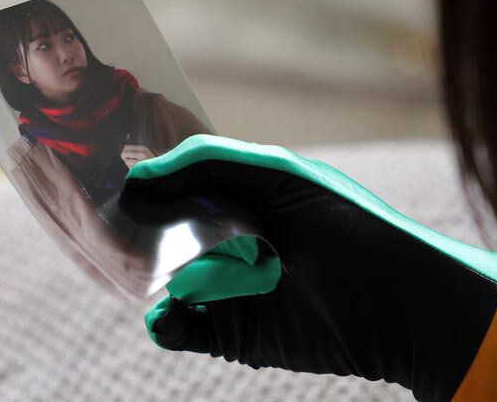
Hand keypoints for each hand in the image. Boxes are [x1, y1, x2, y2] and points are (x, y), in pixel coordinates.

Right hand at [123, 135, 496, 401]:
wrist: (396, 298)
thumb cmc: (340, 219)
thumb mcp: (275, 171)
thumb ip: (206, 162)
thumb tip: (136, 176)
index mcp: (240, 199)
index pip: (176, 188)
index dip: (145, 183)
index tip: (106, 174)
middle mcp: (228, 242)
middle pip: (161, 236)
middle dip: (133, 232)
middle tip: (100, 225)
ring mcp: (227, 288)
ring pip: (163, 283)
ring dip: (142, 278)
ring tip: (132, 269)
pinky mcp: (233, 333)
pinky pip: (181, 329)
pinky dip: (165, 322)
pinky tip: (169, 311)